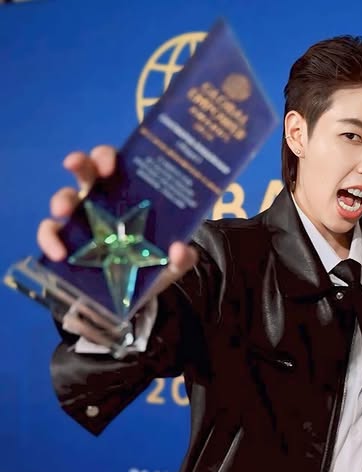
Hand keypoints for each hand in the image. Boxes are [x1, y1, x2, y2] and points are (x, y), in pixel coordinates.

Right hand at [38, 145, 198, 342]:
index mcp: (128, 193)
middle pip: (85, 170)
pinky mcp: (67, 241)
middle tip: (81, 168)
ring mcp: (82, 219)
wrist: (139, 295)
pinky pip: (50, 232)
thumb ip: (183, 257)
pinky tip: (58, 253)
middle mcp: (102, 199)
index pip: (114, 163)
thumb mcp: (174, 262)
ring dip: (61, 199)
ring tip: (64, 212)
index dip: (108, 157)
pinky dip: (49, 239)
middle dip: (81, 163)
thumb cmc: (155, 264)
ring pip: (65, 197)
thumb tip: (179, 250)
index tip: (111, 166)